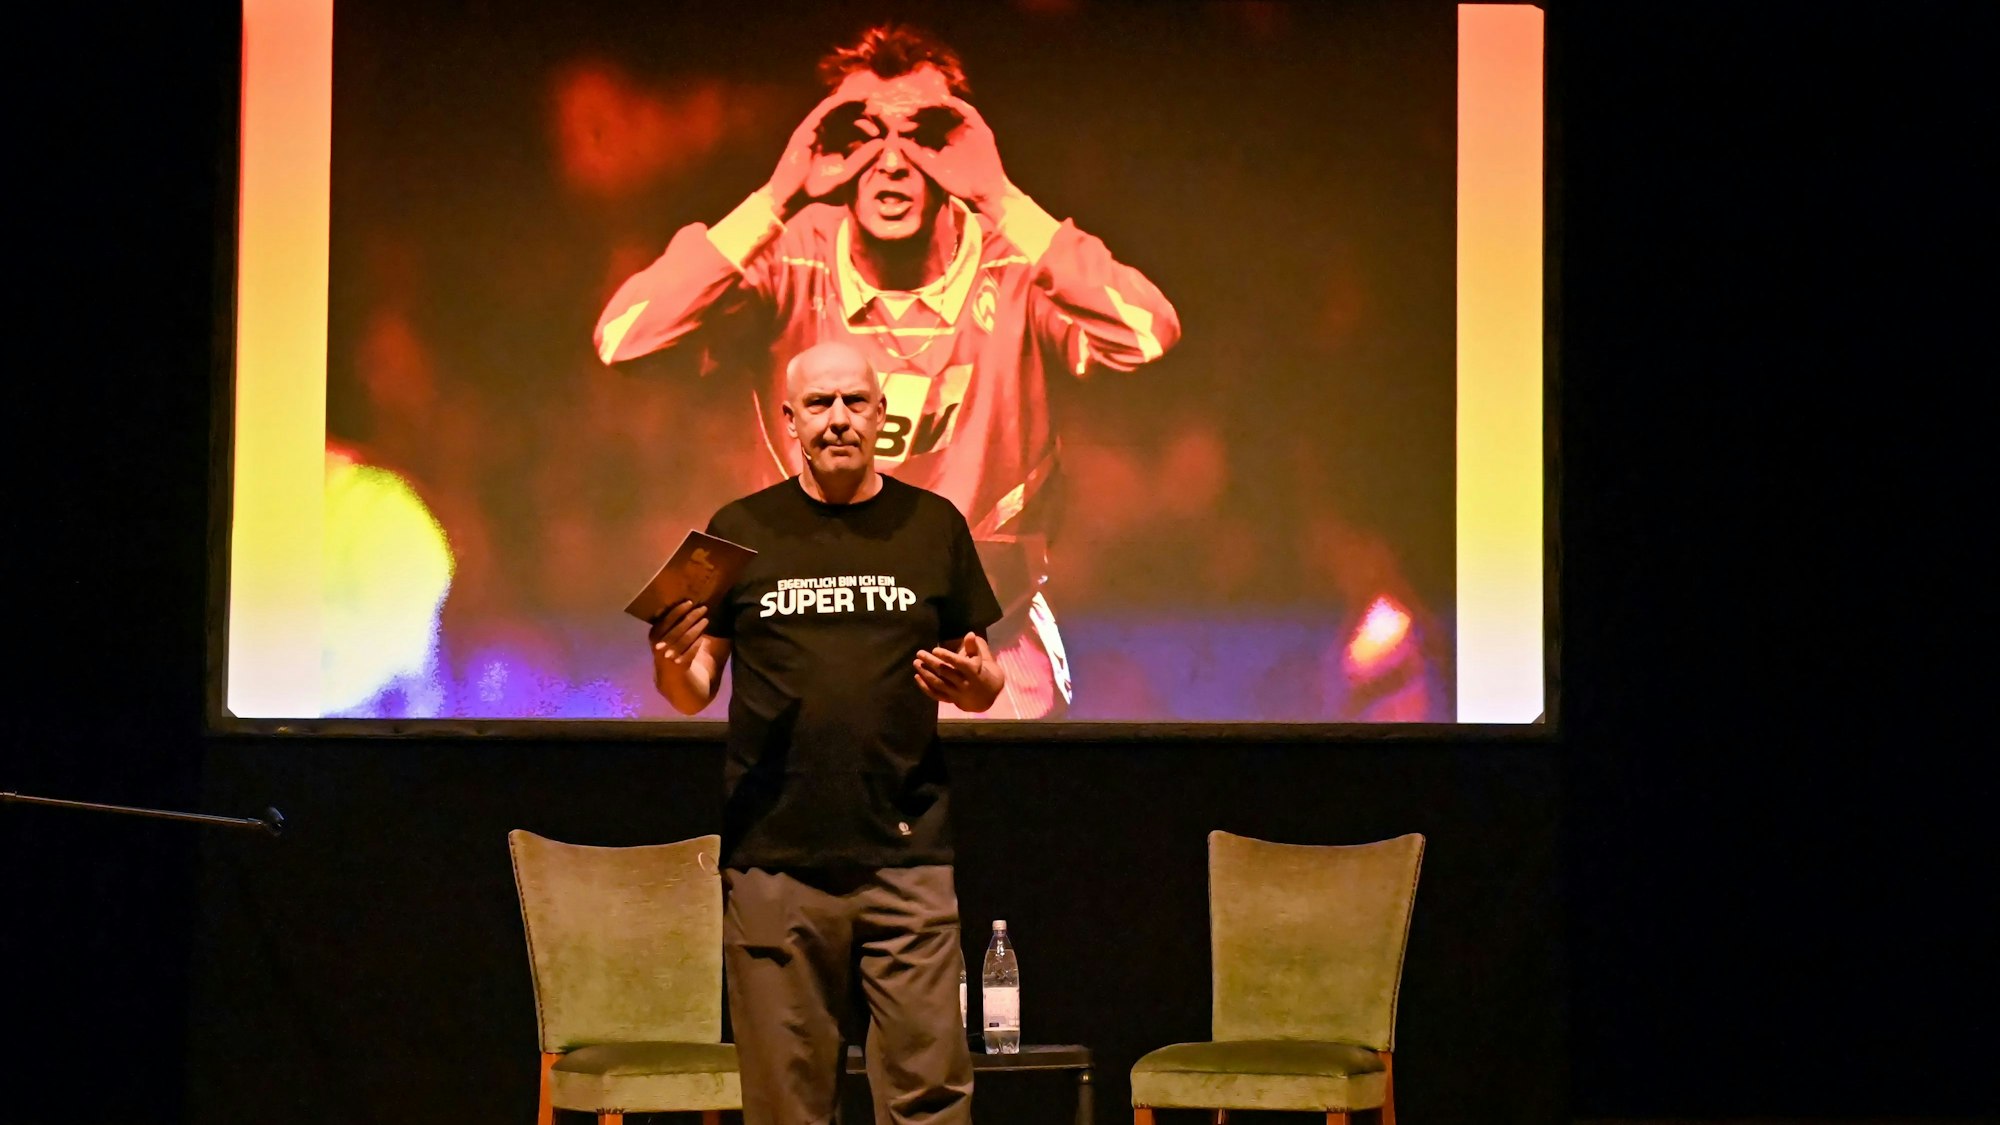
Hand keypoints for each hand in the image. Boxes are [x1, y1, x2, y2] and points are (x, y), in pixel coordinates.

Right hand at [650, 600, 708, 667]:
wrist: (671, 679)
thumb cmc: (669, 652)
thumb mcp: (662, 638)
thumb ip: (667, 624)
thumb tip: (682, 603)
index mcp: (654, 636)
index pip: (667, 620)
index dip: (678, 610)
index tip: (690, 602)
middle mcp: (660, 646)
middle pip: (678, 628)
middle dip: (692, 616)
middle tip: (703, 608)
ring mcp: (670, 657)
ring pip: (686, 639)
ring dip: (698, 628)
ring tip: (706, 620)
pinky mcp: (681, 665)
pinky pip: (692, 651)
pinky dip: (698, 643)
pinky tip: (704, 637)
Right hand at [767, 91, 883, 215]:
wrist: (794, 196)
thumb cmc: (818, 189)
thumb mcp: (847, 173)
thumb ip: (863, 159)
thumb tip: (882, 143)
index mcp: (836, 144)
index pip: (855, 128)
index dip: (870, 125)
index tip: (885, 129)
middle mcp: (826, 134)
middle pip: (848, 115)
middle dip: (864, 110)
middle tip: (880, 111)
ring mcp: (815, 130)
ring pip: (835, 108)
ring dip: (852, 102)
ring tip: (868, 100)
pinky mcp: (806, 129)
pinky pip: (822, 111)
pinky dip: (836, 103)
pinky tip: (850, 101)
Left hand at [901, 96, 1007, 210]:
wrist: (983, 193)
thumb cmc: (958, 184)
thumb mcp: (933, 168)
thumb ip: (917, 156)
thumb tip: (899, 141)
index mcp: (942, 141)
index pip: (926, 126)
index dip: (913, 123)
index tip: (900, 122)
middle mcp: (954, 131)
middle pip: (936, 115)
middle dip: (922, 111)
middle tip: (909, 110)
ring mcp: (967, 129)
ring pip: (950, 110)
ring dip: (936, 105)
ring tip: (922, 104)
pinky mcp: (979, 128)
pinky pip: (968, 112)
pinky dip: (957, 105)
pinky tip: (944, 101)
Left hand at [913, 631, 1003, 711]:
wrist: (987, 695)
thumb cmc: (981, 671)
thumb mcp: (980, 659)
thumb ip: (973, 647)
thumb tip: (970, 634)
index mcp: (972, 671)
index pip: (958, 663)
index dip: (947, 656)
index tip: (935, 649)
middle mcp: (964, 683)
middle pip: (945, 672)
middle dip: (931, 662)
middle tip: (919, 653)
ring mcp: (956, 693)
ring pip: (938, 683)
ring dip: (926, 673)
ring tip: (916, 663)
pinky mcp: (950, 700)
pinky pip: (936, 695)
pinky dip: (925, 687)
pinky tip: (917, 676)